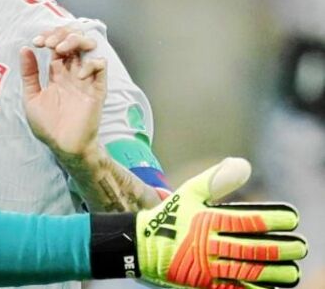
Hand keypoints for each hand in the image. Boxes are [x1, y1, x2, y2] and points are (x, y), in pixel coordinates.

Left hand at [21, 27, 104, 160]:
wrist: (63, 146)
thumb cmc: (47, 125)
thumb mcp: (31, 97)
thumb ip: (29, 73)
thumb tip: (24, 49)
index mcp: (57, 74)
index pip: (57, 45)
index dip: (48, 38)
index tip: (36, 43)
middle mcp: (72, 73)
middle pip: (74, 41)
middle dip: (62, 34)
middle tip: (50, 43)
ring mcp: (85, 79)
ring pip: (89, 47)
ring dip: (76, 41)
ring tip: (62, 48)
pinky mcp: (97, 89)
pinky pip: (100, 67)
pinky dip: (90, 64)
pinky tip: (77, 75)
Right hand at [137, 158, 305, 287]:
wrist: (140, 246)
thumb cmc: (170, 217)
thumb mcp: (188, 193)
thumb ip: (216, 179)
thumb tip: (244, 164)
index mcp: (206, 220)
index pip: (247, 220)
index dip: (272, 220)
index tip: (292, 219)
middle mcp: (207, 244)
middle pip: (252, 248)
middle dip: (280, 248)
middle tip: (300, 246)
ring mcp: (206, 266)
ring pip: (247, 271)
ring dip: (274, 271)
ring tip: (293, 269)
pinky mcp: (203, 283)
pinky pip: (234, 287)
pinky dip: (254, 287)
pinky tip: (270, 284)